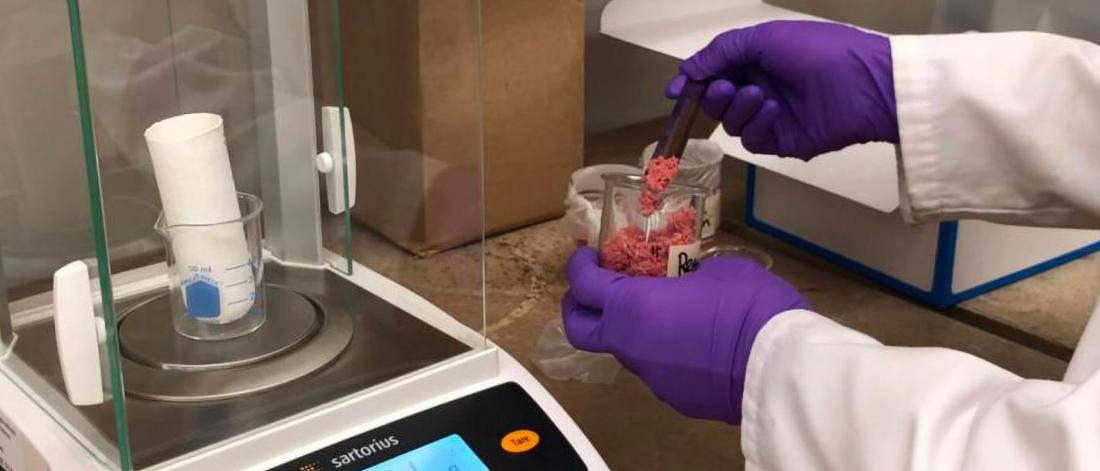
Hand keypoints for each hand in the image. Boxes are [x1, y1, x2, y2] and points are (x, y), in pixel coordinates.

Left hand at [561, 247, 807, 423]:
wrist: (780, 368)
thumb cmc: (748, 306)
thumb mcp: (719, 270)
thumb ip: (687, 275)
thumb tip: (687, 283)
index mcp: (633, 307)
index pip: (583, 285)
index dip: (579, 266)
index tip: (587, 256)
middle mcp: (631, 345)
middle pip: (580, 330)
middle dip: (579, 307)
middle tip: (596, 289)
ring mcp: (651, 377)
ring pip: (624, 349)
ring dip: (631, 329)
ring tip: (665, 313)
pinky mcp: (675, 398)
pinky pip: (658, 369)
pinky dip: (663, 353)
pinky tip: (694, 343)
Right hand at [667, 20, 897, 159]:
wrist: (864, 84)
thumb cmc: (818, 50)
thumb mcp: (765, 37)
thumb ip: (722, 52)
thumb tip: (686, 69)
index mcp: (757, 59)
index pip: (714, 73)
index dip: (692, 82)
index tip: (675, 92)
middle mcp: (760, 87)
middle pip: (716, 99)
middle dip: (714, 94)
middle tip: (726, 87)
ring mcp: (770, 117)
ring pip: (730, 121)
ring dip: (738, 107)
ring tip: (760, 95)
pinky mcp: (781, 141)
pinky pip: (752, 139)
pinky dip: (757, 124)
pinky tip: (774, 110)